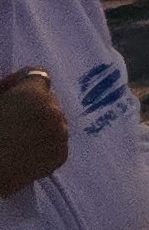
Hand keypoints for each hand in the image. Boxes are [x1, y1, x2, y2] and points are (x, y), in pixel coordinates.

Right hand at [0, 68, 64, 199]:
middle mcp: (54, 111)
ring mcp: (61, 134)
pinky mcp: (61, 155)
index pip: (39, 75)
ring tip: (17, 138)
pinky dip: (43, 145)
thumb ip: (6, 91)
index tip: (7, 93)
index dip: (21, 82)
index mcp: (34, 94)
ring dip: (40, 125)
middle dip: (32, 105)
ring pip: (53, 121)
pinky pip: (55, 142)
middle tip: (11, 119)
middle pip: (47, 100)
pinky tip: (24, 153)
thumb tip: (12, 92)